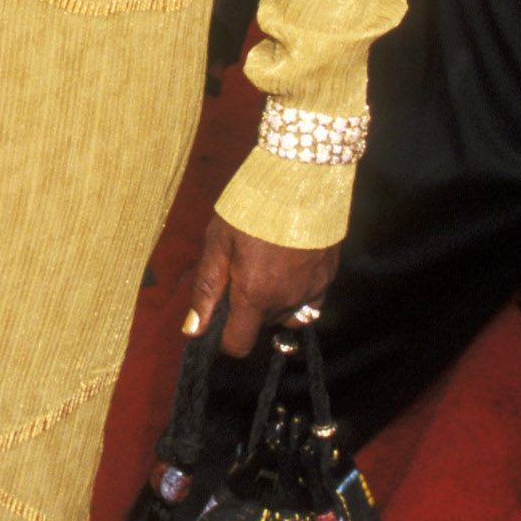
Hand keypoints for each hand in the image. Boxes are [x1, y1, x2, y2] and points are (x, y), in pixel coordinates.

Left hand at [184, 214, 340, 359]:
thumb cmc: (253, 204)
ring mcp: (310, 290)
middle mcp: (285, 300)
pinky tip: (287, 269)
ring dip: (270, 303)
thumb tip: (193, 329)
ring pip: (283, 316)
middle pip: (258, 326)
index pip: (237, 344)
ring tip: (264, 266)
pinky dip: (295, 296)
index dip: (222, 338)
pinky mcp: (327, 278)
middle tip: (239, 271)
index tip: (216, 319)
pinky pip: (308, 303)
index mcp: (254, 294)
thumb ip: (206, 289)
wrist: (301, 176)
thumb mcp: (219, 242)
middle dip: (244, 310)